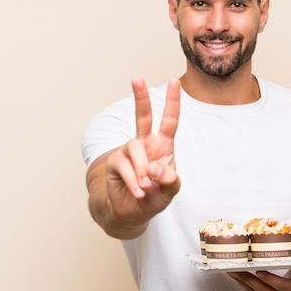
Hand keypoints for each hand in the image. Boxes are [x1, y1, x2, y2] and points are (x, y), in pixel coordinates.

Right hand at [86, 77, 180, 238]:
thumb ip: (170, 179)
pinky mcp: (115, 163)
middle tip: (137, 79)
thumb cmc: (154, 196)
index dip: (173, 101)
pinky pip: (124, 166)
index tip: (175, 81)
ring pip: (135, 148)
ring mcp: (129, 152)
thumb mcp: (170, 190)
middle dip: (140, 97)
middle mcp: (146, 144)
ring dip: (142, 170)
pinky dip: (133, 181)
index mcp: (163, 145)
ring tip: (146, 187)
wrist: (133, 211)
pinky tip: (138, 192)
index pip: (170, 120)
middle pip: (143, 116)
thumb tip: (155, 167)